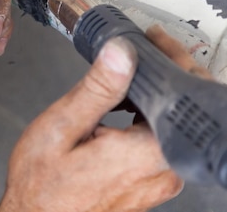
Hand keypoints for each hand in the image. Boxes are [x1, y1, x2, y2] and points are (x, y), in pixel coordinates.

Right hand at [0, 30, 200, 211]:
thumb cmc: (42, 186)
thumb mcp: (62, 127)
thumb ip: (97, 89)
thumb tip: (122, 53)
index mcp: (145, 154)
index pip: (181, 97)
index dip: (175, 60)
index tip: (158, 41)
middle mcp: (161, 171)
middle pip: (183, 109)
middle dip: (169, 72)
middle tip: (148, 50)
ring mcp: (159, 181)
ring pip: (173, 124)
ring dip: (158, 96)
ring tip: (133, 76)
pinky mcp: (151, 184)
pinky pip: (162, 141)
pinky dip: (150, 117)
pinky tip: (130, 107)